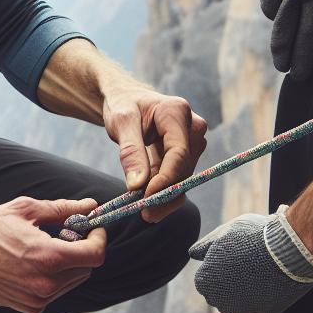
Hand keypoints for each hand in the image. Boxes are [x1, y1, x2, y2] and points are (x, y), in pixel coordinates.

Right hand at [0, 197, 106, 312]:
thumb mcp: (27, 209)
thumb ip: (63, 209)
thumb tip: (90, 206)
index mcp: (48, 257)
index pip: (95, 255)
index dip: (99, 239)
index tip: (93, 229)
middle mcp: (46, 284)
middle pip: (86, 269)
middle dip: (82, 250)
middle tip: (64, 234)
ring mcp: (37, 300)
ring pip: (72, 282)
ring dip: (67, 265)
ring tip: (44, 248)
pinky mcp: (28, 308)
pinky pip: (55, 293)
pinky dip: (53, 278)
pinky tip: (31, 264)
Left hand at [101, 87, 207, 221]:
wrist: (126, 99)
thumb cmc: (123, 105)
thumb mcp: (121, 122)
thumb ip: (130, 152)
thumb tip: (138, 185)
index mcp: (176, 112)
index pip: (178, 153)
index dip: (165, 179)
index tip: (147, 199)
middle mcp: (192, 127)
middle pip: (183, 169)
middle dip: (164, 193)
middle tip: (144, 214)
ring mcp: (191, 141)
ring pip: (182, 178)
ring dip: (164, 197)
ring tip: (144, 212)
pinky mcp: (186, 154)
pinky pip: (177, 178)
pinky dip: (162, 192)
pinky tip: (147, 204)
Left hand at [189, 206, 312, 312]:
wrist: (289, 251)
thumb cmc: (255, 237)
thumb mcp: (225, 233)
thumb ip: (205, 246)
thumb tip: (192, 255)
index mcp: (203, 281)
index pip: (207, 277)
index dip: (224, 265)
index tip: (240, 256)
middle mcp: (214, 301)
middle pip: (220, 292)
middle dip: (231, 281)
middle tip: (252, 266)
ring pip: (235, 304)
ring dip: (244, 293)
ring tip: (262, 275)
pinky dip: (258, 303)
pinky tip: (267, 287)